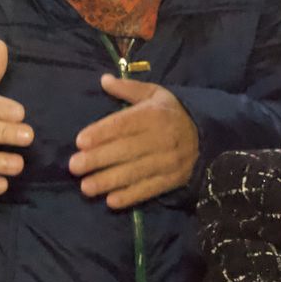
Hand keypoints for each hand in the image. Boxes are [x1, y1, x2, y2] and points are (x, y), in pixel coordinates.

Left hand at [70, 76, 198, 208]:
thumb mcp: (155, 94)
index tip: (80, 141)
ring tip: (86, 187)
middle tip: (74, 166)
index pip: (125, 124)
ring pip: (135, 172)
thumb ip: (128, 89)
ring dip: (109, 181)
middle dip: (98, 159)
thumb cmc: (171, 113)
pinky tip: (111, 201)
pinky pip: (150, 189)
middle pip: (126, 149)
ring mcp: (169, 160)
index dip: (102, 133)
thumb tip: (104, 80)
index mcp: (155, 114)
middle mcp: (163, 137)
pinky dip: (131, 196)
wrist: (207, 134)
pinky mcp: (173, 178)